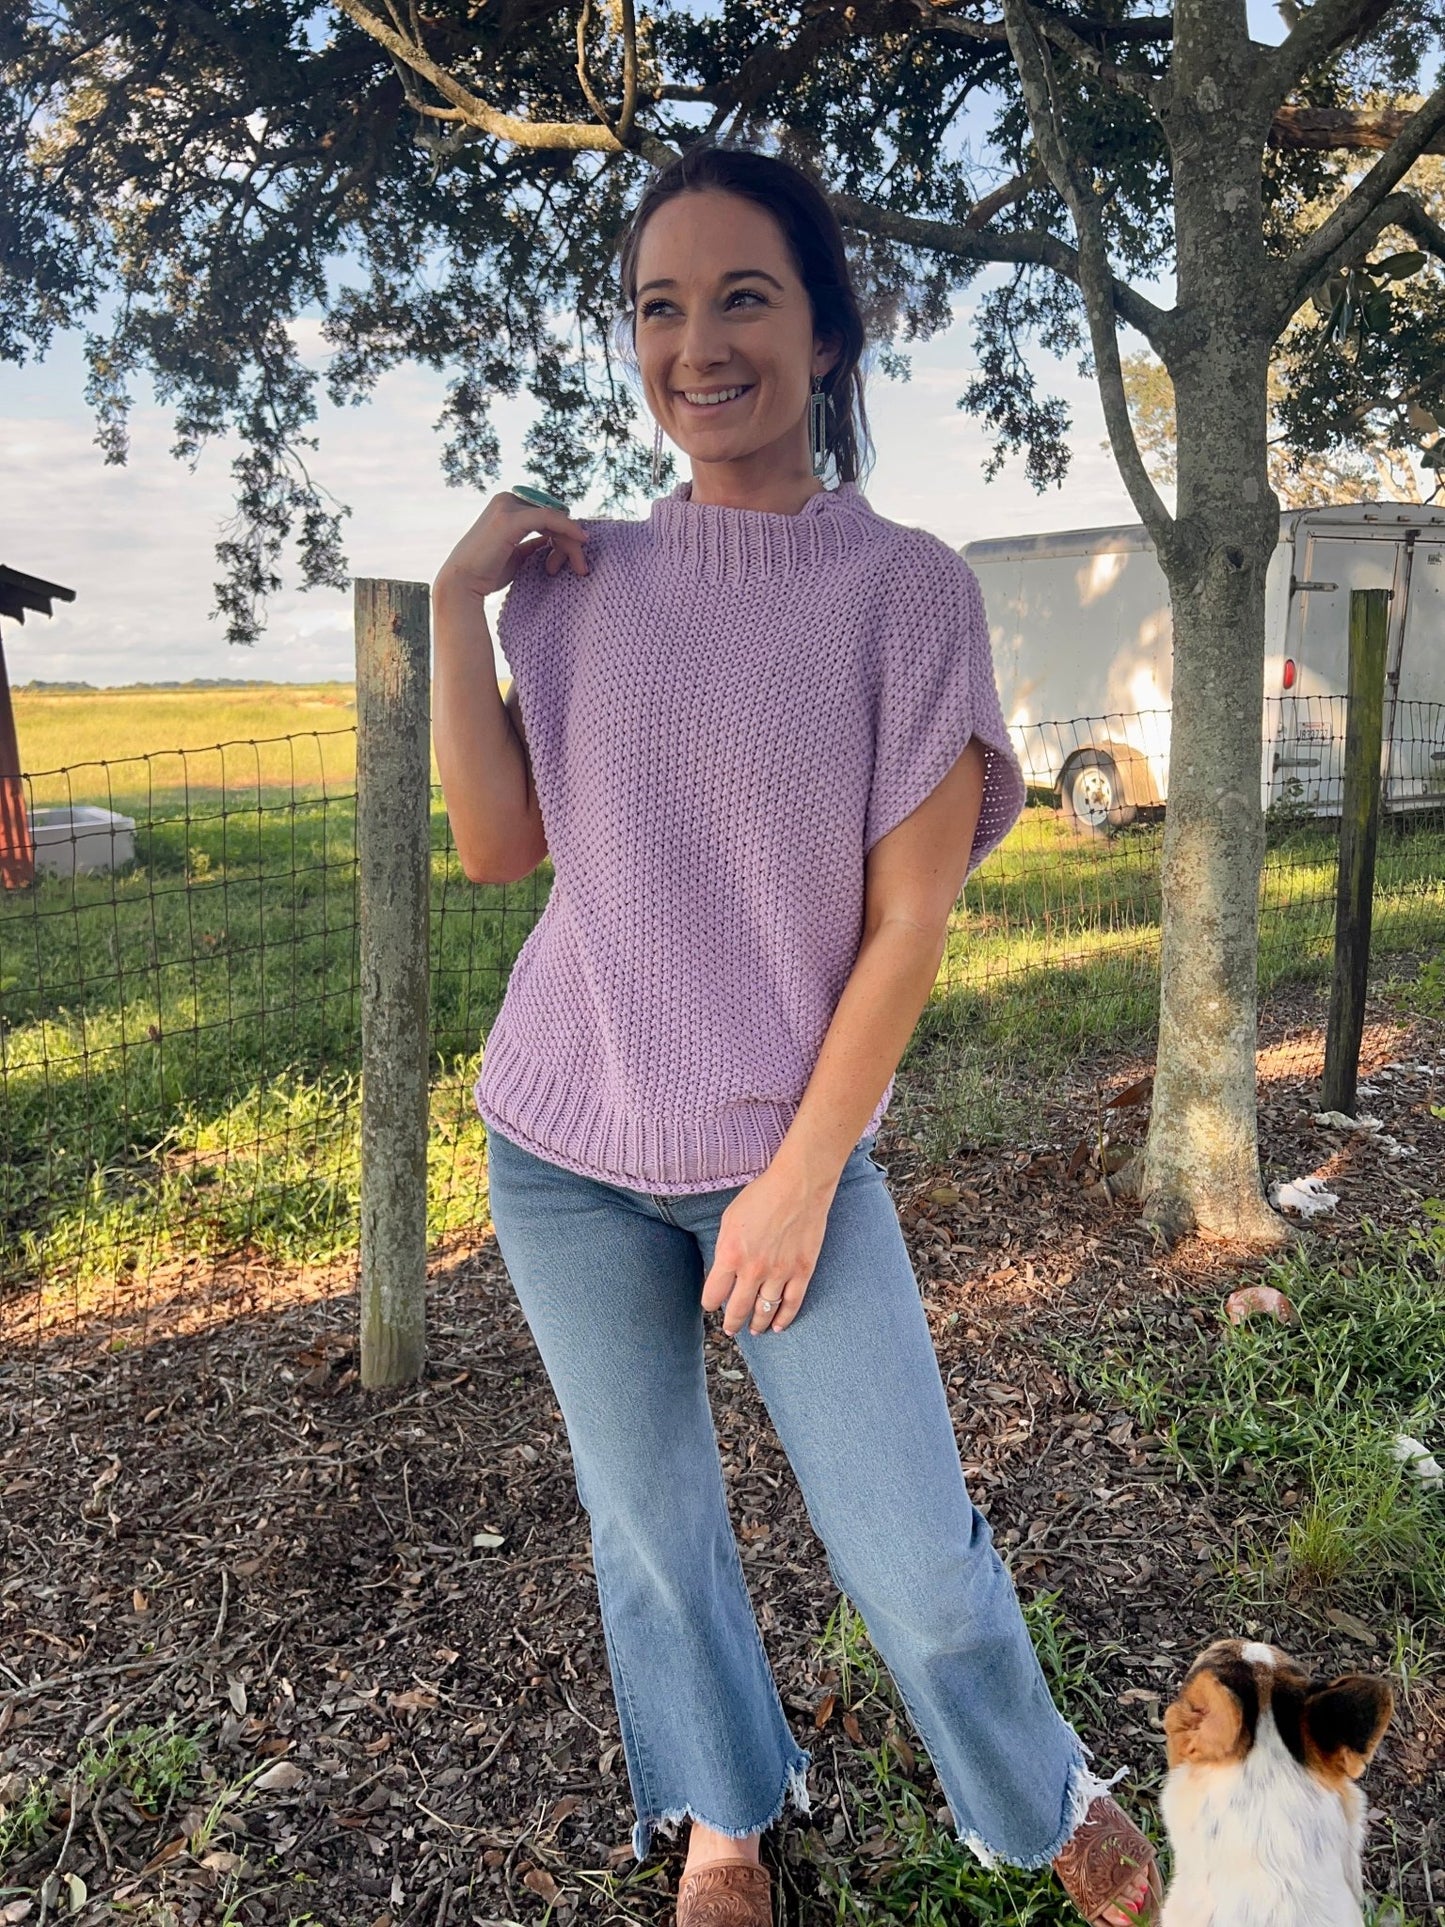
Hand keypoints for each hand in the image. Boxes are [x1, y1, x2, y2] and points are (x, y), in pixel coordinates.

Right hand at [434, 489, 589, 602]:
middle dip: (570, 539)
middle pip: (553, 514)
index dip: (564, 534)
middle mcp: (507, 499)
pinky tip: (581, 541)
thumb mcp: (516, 554)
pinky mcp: (511, 518)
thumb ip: (533, 544)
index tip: (576, 559)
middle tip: (582, 566)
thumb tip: (552, 541)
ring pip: (554, 517)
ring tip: (581, 566)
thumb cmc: (486, 573)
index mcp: (507, 505)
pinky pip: (549, 518)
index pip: (546, 514)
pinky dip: (568, 529)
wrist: (461, 583)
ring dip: (572, 541)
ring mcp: (507, 506)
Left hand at [700, 1161, 835, 1337]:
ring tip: (753, 1330)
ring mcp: (780, 1273)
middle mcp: (753, 1269)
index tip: (712, 1304)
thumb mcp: (730, 1219)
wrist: (799, 1185)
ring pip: (765, 1310)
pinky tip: (777, 1326)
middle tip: (730, 1328)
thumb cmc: (761, 1195)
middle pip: (738, 1309)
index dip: (710, 1303)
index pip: (713, 1294)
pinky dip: (784, 1319)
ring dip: (757, 1324)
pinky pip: (792, 1304)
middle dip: (731, 1322)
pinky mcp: (802, 1271)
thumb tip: (722, 1273)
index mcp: (730, 1254)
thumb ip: (724, 1249)